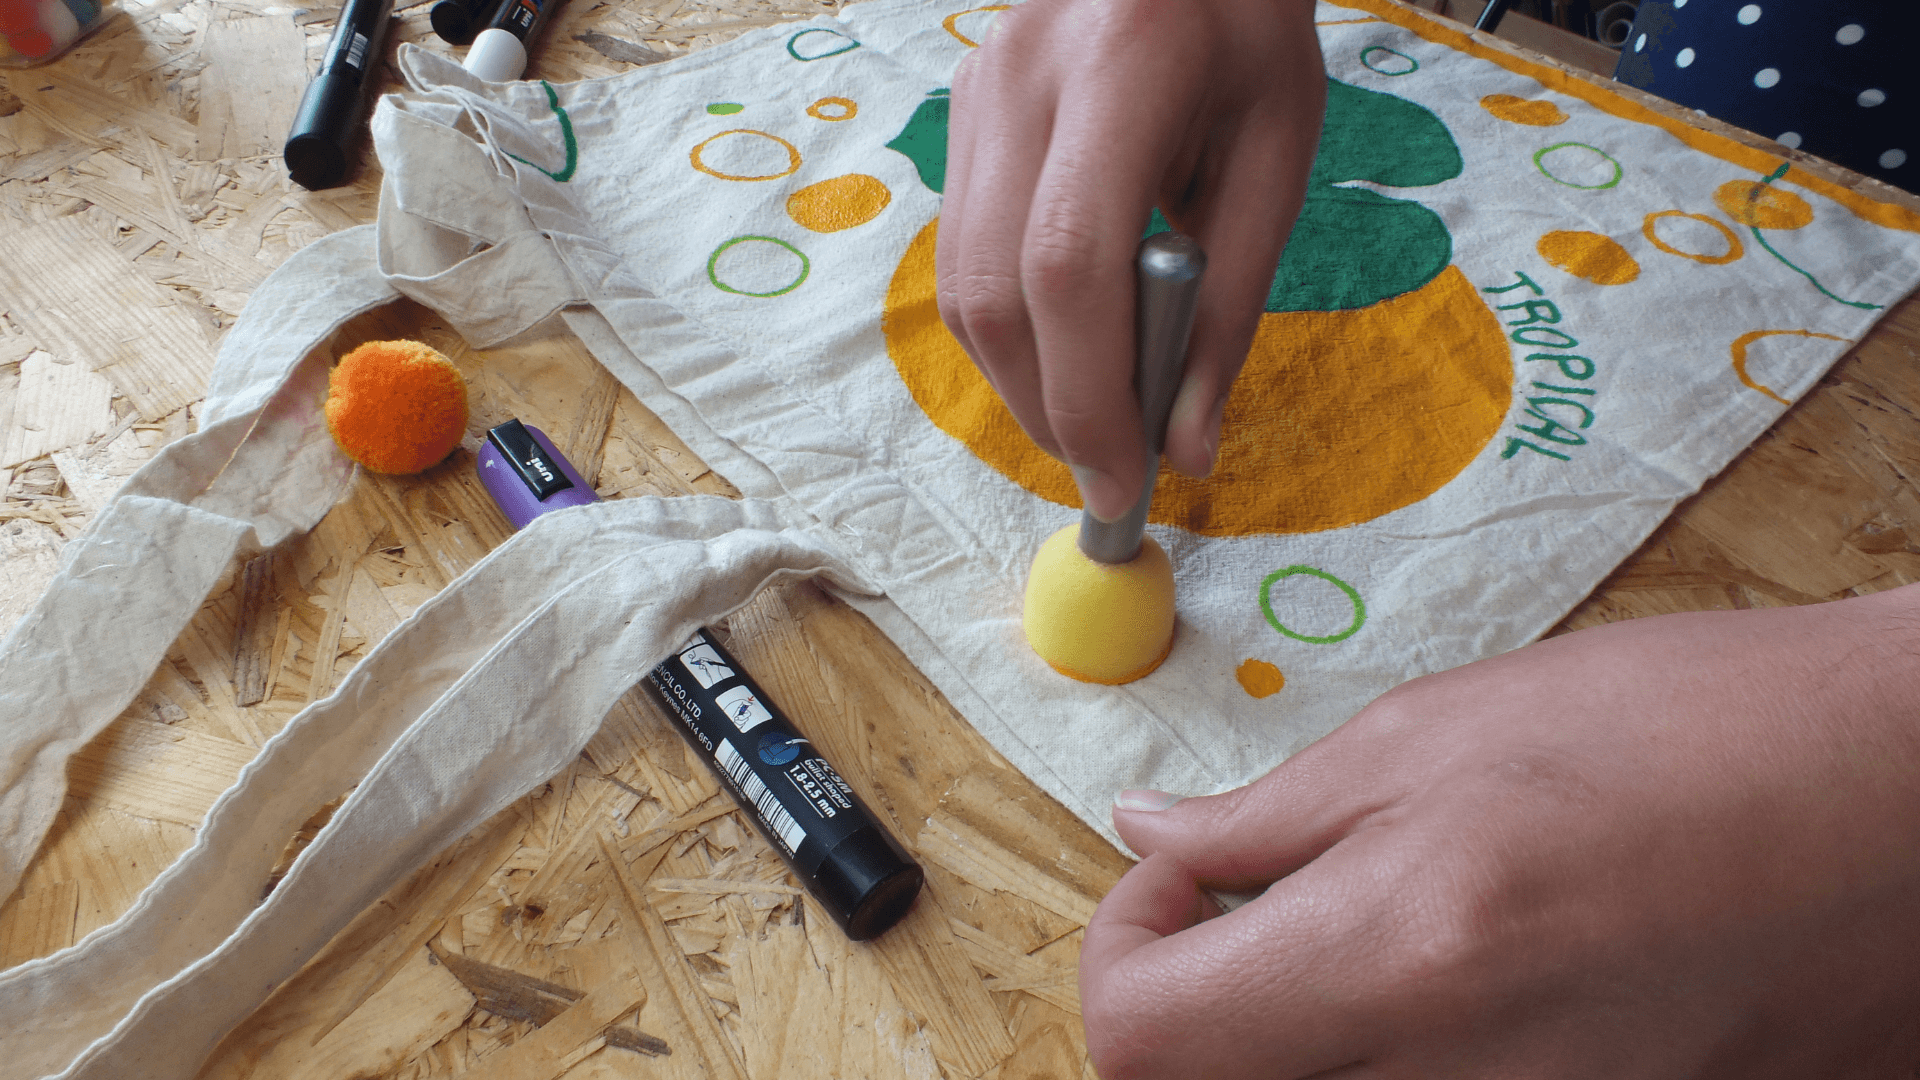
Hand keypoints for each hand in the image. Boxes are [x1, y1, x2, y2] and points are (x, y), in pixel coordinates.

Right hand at [938, 0, 1324, 520]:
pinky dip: (1012, 329)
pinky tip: (1070, 343)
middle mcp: (1024, 74)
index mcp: (1126, 68)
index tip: (1126, 485)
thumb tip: (1184, 450)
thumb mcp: (1276, 160)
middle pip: (996, 293)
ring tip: (1098, 414)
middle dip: (1050, 409)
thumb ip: (1227, 308)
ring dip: (1024, 380)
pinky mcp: (959, 111)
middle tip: (1112, 470)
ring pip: (961, 288)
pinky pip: (962, 256)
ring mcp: (976, 90)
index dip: (1088, 396)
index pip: (1069, 264)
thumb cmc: (1249, 39)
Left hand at [1080, 586, 1919, 1076]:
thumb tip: (1151, 838)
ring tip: (1355, 935)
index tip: (1174, 884)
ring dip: (1284, 1041)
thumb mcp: (1440, 731)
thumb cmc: (1693, 733)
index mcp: (1403, 957)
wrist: (1896, 804)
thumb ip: (1270, 814)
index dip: (1120, 950)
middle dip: (1193, 1010)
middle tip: (1241, 914)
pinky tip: (1444, 981)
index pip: (1141, 1039)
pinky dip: (1387, 1061)